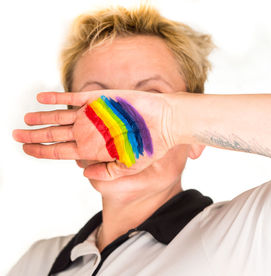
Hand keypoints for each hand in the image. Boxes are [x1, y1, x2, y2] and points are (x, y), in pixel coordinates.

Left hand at [13, 90, 178, 179]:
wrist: (165, 123)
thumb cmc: (151, 145)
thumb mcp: (130, 166)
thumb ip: (106, 171)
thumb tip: (81, 171)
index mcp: (95, 148)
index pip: (62, 151)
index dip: (43, 152)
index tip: (27, 151)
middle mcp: (91, 131)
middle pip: (56, 134)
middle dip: (35, 136)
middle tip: (16, 136)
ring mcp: (94, 115)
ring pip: (61, 116)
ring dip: (42, 117)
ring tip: (25, 119)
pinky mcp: (100, 100)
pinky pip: (74, 98)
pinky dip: (57, 98)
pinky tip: (42, 99)